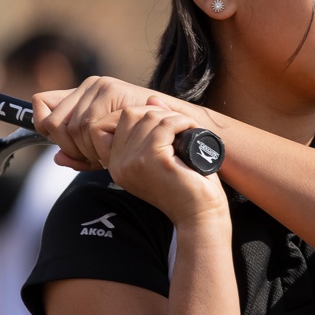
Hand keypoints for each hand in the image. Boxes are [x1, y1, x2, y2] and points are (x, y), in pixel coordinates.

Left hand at [34, 76, 181, 170]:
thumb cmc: (146, 142)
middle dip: (71, 149)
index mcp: (83, 96)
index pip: (41, 105)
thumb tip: (57, 158)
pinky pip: (86, 126)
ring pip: (70, 128)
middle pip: (53, 123)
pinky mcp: (111, 90)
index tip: (67, 148)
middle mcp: (88, 86)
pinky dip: (96, 145)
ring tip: (109, 155)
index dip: (46, 130)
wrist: (180, 132)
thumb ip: (81, 155)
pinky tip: (114, 150)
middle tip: (96, 159)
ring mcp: (99, 86)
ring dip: (86, 150)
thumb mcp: (106, 151)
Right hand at [105, 104, 229, 225]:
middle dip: (157, 111)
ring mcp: (133, 162)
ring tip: (188, 130)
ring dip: (173, 117)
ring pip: (149, 117)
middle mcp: (118, 164)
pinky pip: (165, 126)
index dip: (141, 113)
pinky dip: (182, 122)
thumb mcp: (165, 155)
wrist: (201, 215)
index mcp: (116, 164)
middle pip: (130, 114)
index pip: (113, 121)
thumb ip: (153, 130)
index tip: (165, 123)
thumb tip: (151, 98)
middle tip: (180, 125)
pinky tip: (192, 131)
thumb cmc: (187, 187)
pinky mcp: (152, 160)